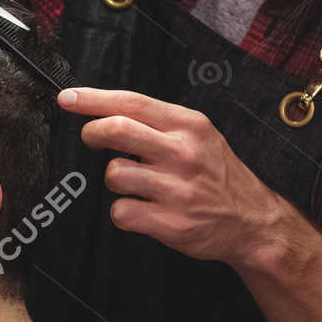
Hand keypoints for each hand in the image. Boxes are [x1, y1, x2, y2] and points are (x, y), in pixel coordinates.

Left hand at [57, 86, 277, 264]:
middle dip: (92, 133)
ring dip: (116, 180)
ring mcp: (177, 189)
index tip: (68, 99)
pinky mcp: (171, 223)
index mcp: (189, 126)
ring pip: (114, 174)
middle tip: (91, 138)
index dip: (93, 100)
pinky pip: (121, 212)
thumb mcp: (200, 136)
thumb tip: (107, 111)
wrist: (252, 221)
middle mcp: (183, 154)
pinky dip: (124, 212)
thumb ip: (159, 123)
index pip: (132, 103)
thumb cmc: (218, 175)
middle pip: (117, 130)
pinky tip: (142, 209)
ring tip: (137, 184)